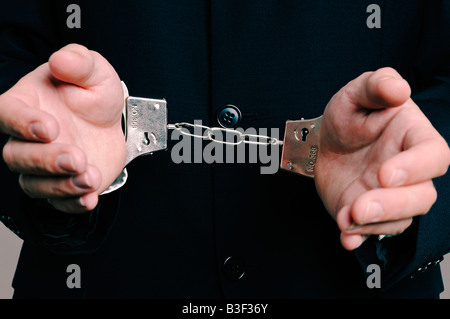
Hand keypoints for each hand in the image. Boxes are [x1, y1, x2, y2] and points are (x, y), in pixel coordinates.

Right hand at [1, 44, 125, 212]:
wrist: (111, 124)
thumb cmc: (95, 96)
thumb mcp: (95, 72)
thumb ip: (79, 63)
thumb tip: (61, 59)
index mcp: (27, 105)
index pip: (6, 113)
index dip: (21, 122)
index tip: (49, 127)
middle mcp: (28, 139)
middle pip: (16, 156)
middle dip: (46, 160)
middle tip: (78, 157)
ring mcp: (43, 166)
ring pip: (34, 184)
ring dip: (61, 185)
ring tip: (90, 176)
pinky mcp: (61, 186)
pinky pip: (57, 203)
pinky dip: (72, 204)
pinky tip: (89, 199)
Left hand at [315, 67, 449, 249]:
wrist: (323, 142)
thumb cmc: (348, 116)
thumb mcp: (356, 93)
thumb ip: (377, 85)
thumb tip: (399, 90)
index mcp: (414, 138)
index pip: (433, 156)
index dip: (416, 168)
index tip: (385, 174)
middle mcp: (410, 172)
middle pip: (422, 196)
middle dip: (393, 205)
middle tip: (360, 206)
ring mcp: (391, 196)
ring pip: (401, 219)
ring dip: (374, 224)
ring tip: (346, 219)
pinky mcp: (370, 214)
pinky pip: (373, 232)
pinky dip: (359, 237)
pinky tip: (346, 238)